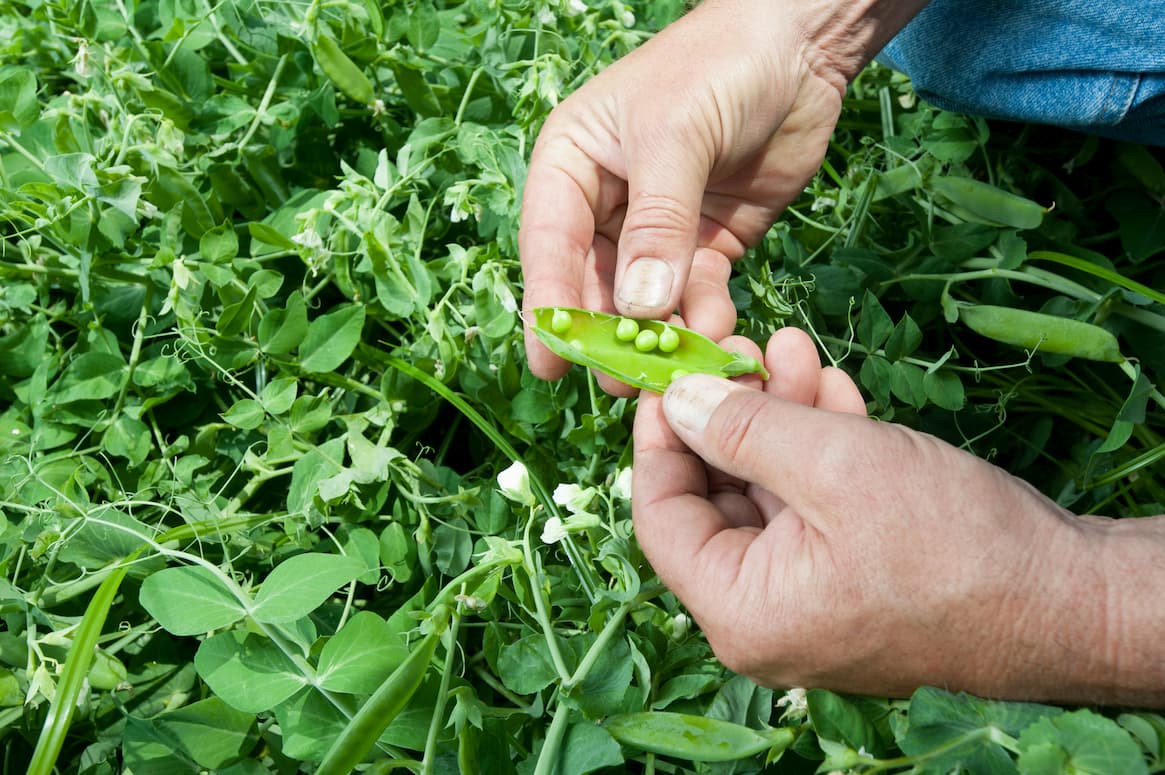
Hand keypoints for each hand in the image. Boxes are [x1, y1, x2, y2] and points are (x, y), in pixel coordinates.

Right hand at [519, 0, 928, 385]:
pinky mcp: (706, 244)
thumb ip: (657, 225)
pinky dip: (704, 318)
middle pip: (594, 283)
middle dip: (609, 333)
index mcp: (572, 166)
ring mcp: (656, 229)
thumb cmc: (717, 70)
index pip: (550, 244)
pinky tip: (718, 336)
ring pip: (645, 299)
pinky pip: (695, 294)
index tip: (550, 364)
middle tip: (623, 381)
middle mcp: (605, 203)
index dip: (549, 306)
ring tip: (676, 371)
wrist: (802, 50)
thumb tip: (639, 309)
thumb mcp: (676, 139)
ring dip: (659, 336)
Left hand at [632, 328, 1164, 703]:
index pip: (662, 516)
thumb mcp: (834, 467)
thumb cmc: (953, 544)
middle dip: (734, 413)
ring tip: (793, 347)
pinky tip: (831, 387)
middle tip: (742, 348)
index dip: (659, 438)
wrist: (1072, 598)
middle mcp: (767, 614)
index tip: (669, 375)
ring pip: (771, 491)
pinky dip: (821, 447)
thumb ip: (742, 430)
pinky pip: (815, 504)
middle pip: (718, 497)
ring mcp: (814, 596)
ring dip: (782, 417)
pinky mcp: (856, 573)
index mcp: (741, 611)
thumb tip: (675, 400)